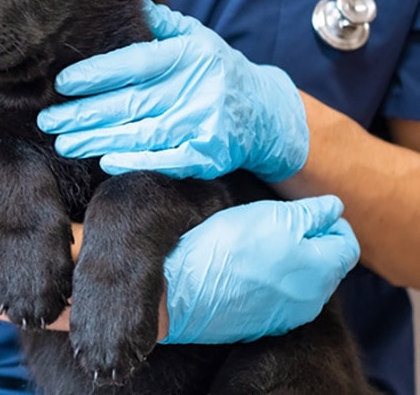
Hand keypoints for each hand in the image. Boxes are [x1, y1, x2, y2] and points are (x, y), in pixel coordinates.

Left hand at [37, 0, 308, 181]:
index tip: (62, 83)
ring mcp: (203, 124)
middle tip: (47, 120)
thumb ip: (161, 24)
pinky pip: (166, 161)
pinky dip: (135, 162)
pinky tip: (104, 162)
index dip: (97, 74)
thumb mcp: (197, 38)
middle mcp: (196, 89)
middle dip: (83, 113)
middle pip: (130, 103)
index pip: (135, 64)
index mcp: (189, 56)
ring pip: (141, 134)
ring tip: (63, 143)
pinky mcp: (209, 155)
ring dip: (97, 140)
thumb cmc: (218, 70)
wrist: (267, 112)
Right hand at [161, 196, 359, 343]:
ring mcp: (289, 316)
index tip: (310, 211)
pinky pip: (281, 299)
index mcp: (322, 270)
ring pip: (304, 283)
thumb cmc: (229, 248)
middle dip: (312, 243)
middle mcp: (313, 299)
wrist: (185, 290)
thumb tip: (334, 208)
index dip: (332, 223)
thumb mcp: (273, 215)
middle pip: (328, 266)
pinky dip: (273, 282)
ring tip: (260, 246)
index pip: (348, 245)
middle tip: (280, 224)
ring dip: (292, 263)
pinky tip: (248, 269)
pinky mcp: (264, 325)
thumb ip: (311, 213)